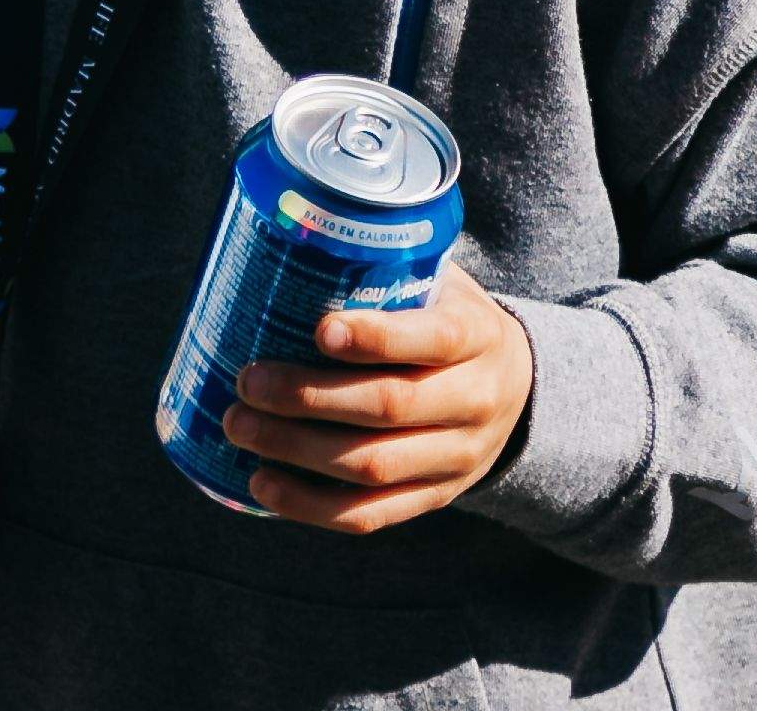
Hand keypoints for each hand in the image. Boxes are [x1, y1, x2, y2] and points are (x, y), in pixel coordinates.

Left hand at [225, 258, 533, 532]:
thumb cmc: (450, 321)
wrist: (518, 391)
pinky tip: (262, 484)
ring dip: (296, 450)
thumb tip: (289, 241)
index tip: (319, 329)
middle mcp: (474, 402)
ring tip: (239, 427)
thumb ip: (389, 269)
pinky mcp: (433, 498)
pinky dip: (310, 506)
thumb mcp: (443, 286)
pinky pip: (370, 515)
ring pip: (372, 466)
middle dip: (308, 397)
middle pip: (389, 407)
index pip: (432, 340)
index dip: (375, 338)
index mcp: (478, 338)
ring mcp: (457, 459)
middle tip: (247, 381)